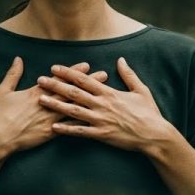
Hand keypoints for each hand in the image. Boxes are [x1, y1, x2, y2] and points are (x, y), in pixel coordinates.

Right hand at [0, 57, 108, 153]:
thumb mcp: (3, 91)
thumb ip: (13, 75)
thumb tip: (18, 59)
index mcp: (36, 92)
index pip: (59, 79)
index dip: (74, 72)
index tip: (86, 65)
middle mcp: (46, 104)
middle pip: (72, 91)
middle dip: (88, 83)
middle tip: (103, 75)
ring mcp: (50, 119)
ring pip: (75, 107)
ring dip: (90, 100)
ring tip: (104, 95)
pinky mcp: (50, 133)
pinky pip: (70, 127)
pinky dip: (82, 122)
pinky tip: (95, 120)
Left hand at [36, 57, 170, 151]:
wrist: (154, 135)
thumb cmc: (149, 113)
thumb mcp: (141, 90)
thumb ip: (129, 74)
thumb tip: (121, 60)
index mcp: (110, 92)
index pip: (85, 79)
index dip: (68, 73)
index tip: (55, 68)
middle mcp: (102, 104)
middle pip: (74, 93)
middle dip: (55, 85)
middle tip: (40, 80)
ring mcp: (101, 120)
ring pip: (73, 110)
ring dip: (56, 105)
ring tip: (41, 100)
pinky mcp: (102, 134)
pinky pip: (81, 131)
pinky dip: (67, 129)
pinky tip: (54, 127)